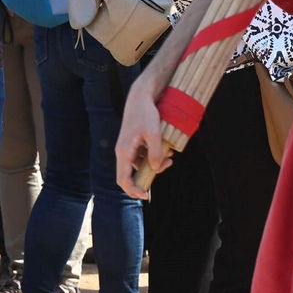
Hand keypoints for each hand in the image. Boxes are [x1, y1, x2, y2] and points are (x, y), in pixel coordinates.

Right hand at [116, 77, 171, 199]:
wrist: (140, 97)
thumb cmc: (145, 113)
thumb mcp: (153, 133)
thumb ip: (155, 153)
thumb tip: (156, 168)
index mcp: (124, 152)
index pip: (123, 179)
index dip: (133, 191)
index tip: (146, 195)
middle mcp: (123, 152)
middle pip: (130, 175)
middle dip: (148, 177)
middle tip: (166, 166)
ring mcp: (127, 148)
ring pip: (138, 166)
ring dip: (153, 166)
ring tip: (169, 157)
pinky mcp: (133, 144)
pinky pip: (141, 157)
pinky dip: (152, 157)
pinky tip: (165, 150)